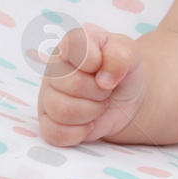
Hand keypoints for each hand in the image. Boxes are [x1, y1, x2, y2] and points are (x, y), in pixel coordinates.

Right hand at [37, 23, 145, 145]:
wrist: (127, 97)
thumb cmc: (122, 70)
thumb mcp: (130, 53)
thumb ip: (120, 55)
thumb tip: (104, 79)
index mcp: (71, 46)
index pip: (72, 45)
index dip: (92, 59)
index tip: (101, 65)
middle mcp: (53, 70)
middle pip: (71, 85)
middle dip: (99, 91)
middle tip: (106, 89)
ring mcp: (47, 97)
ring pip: (62, 111)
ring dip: (92, 112)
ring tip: (100, 104)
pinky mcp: (48, 123)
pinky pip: (55, 134)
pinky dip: (80, 132)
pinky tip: (90, 122)